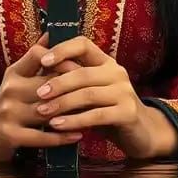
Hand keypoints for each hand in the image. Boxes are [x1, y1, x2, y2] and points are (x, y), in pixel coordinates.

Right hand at [0, 32, 84, 161]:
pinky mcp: (10, 135)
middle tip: (97, 92)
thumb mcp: (18, 78)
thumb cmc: (11, 104)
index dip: (62, 59)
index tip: (83, 67)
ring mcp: (8, 113)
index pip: (39, 55)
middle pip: (49, 84)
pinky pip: (42, 136)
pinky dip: (62, 137)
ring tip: (93, 114)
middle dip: (74, 88)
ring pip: (48, 110)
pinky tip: (78, 135)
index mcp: (14, 73)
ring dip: (72, 114)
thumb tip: (51, 32)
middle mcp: (9, 89)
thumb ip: (35, 58)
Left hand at [31, 35, 177, 159]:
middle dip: (58, 83)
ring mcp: (124, 92)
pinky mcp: (128, 113)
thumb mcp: (88, 92)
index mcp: (105, 62)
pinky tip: (58, 126)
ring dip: (63, 103)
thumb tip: (37, 66)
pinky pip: (96, 115)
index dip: (62, 49)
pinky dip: (75, 120)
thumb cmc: (106, 110)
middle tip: (38, 94)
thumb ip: (70, 81)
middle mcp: (117, 73)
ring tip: (43, 112)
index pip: (83, 45)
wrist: (139, 133)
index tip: (43, 61)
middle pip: (82, 73)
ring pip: (88, 94)